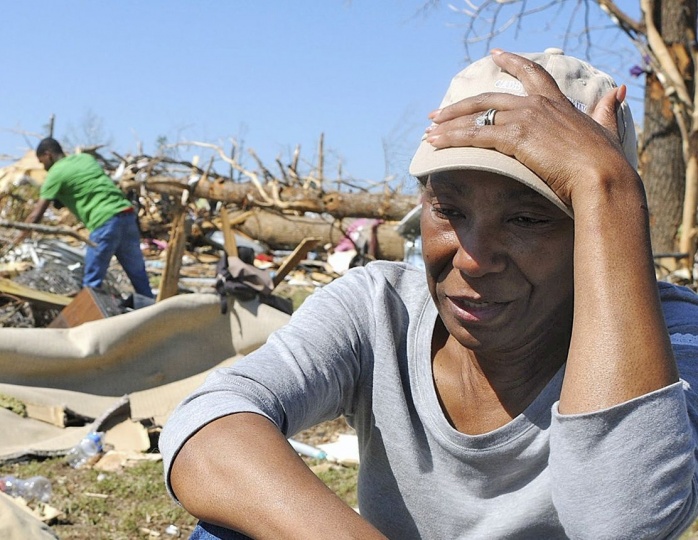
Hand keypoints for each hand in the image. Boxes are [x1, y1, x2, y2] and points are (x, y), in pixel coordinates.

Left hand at [424, 50, 638, 208]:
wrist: (602, 176)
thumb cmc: (606, 160)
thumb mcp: (607, 129)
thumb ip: (607, 110)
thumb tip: (618, 92)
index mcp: (557, 103)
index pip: (531, 74)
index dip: (512, 62)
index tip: (495, 53)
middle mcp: (536, 105)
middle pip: (488, 98)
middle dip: (459, 106)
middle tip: (437, 113)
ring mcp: (524, 119)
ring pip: (476, 117)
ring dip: (448, 125)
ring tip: (428, 131)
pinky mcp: (514, 137)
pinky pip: (474, 135)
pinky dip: (451, 139)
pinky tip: (435, 144)